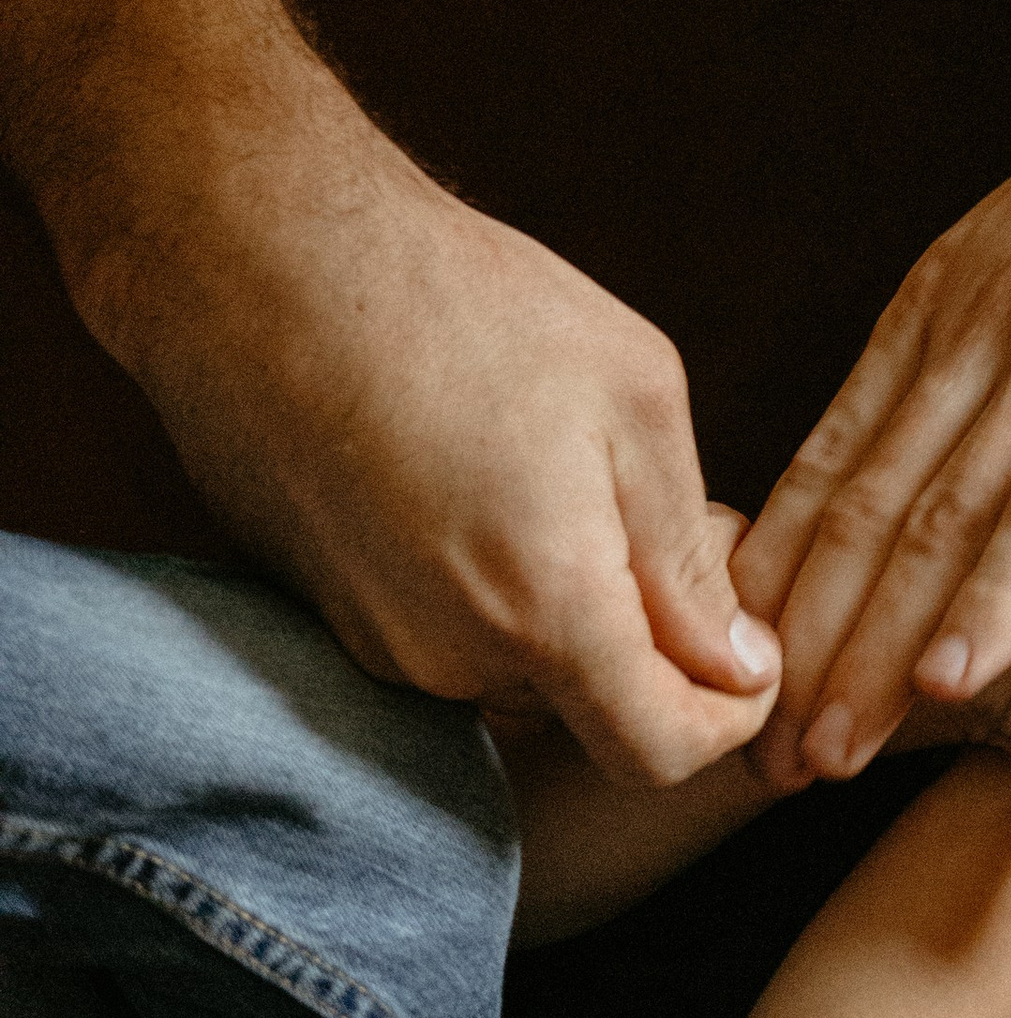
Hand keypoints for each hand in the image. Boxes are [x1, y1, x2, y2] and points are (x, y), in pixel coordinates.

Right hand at [107, 122, 780, 783]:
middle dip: (655, 645)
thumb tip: (738, 665)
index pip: (657, 755)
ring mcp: (378, 641)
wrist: (257, 262)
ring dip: (569, 611)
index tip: (747, 651)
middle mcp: (451, 657)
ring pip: (520, 672)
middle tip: (663, 513)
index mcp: (546, 611)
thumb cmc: (460, 304)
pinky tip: (485, 479)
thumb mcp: (635, 397)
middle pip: (591, 711)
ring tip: (568, 480)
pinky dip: (494, 590)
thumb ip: (687, 555)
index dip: (726, 719)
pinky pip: (448, 635)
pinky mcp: (330, 612)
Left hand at [734, 0, 1010, 780]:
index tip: (736, 676)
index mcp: (937, 307)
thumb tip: (947, 431)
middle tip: (756, 758)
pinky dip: (989, 603)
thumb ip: (991, 346)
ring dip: (870, 655)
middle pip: (857, 516)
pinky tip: (950, 681)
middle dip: (799, 651)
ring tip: (828, 755)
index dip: (773, 586)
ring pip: (930, 531)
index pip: (824, 466)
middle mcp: (968, 336)